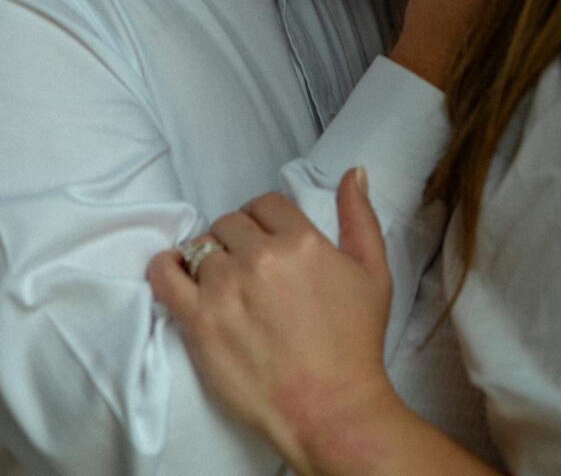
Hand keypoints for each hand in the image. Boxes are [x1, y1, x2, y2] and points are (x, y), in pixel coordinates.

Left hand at [148, 169, 396, 474]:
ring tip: (225, 282)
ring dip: (211, 258)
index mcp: (300, 241)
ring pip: (202, 246)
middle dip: (240, 238)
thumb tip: (351, 173)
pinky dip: (166, 267)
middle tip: (250, 266)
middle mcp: (260, 258)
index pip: (266, 203)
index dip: (267, 219)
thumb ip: (360, 216)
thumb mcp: (373, 272)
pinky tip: (176, 270)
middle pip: (231, 222)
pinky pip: (165, 276)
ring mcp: (225, 289)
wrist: (331, 408)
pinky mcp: (199, 322)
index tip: (268, 239)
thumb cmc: (355, 344)